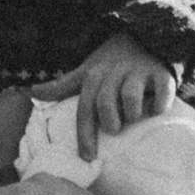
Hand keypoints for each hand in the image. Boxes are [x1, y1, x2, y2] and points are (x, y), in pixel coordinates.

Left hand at [36, 36, 178, 160]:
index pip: (85, 108)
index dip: (84, 134)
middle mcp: (115, 73)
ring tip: (134, 116)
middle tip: (114, 129)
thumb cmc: (111, 63)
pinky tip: (156, 109)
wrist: (144, 37)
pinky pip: (162, 93)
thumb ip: (63, 85)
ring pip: (130, 97)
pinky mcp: (162, 74)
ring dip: (132, 113)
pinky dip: (159, 105)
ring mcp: (139, 72)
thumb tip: (32, 91)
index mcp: (94, 76)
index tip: (87, 157)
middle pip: (104, 103)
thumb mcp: (86, 71)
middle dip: (109, 121)